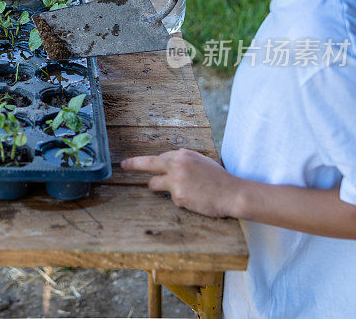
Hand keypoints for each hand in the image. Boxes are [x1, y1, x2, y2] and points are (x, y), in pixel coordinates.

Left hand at [121, 149, 238, 217]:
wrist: (232, 193)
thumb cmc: (220, 178)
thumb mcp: (201, 161)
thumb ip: (184, 160)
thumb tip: (170, 160)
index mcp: (182, 155)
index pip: (159, 157)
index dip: (150, 162)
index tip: (134, 162)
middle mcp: (176, 165)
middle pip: (147, 164)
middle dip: (133, 164)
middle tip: (123, 165)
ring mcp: (175, 182)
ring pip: (154, 185)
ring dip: (159, 187)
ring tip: (183, 190)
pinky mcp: (178, 197)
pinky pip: (172, 198)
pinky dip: (180, 199)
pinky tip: (195, 199)